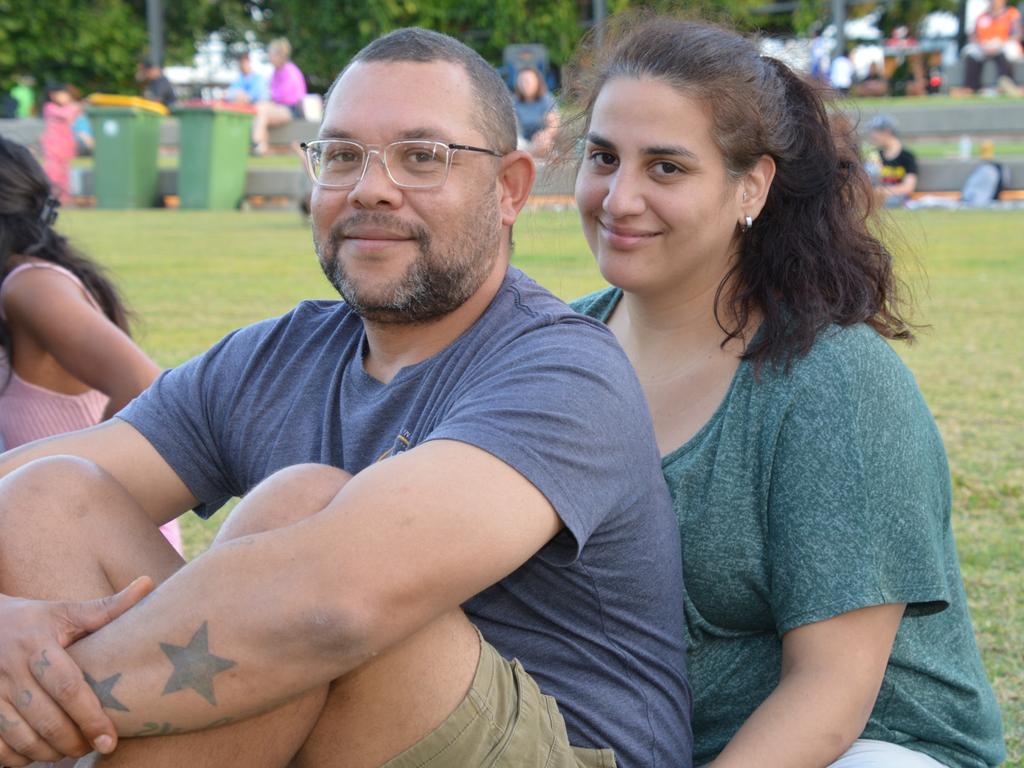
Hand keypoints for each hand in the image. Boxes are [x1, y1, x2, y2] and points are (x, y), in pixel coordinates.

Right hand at [0, 577, 152, 765]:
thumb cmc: (32, 621)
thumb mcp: (65, 611)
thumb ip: (106, 608)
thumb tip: (148, 583)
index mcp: (36, 644)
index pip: (67, 686)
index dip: (90, 716)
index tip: (110, 739)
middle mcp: (9, 669)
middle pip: (45, 717)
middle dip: (73, 740)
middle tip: (95, 747)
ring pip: (19, 736)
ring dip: (48, 752)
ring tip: (71, 751)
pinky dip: (17, 758)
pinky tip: (37, 754)